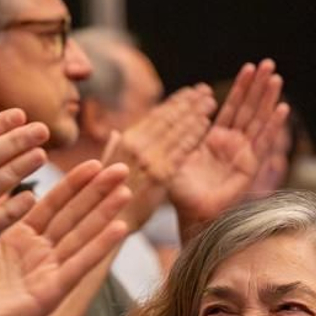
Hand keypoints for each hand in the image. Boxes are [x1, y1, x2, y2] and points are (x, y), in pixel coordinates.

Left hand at [0, 159, 131, 315]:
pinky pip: (77, 266)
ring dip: (105, 213)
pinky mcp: (49, 294)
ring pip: (80, 237)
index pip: (49, 205)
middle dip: (95, 192)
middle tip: (120, 165)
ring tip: (126, 188)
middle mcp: (36, 256)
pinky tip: (119, 228)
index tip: (91, 160)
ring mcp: (46, 275)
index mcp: (16, 242)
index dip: (71, 184)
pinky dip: (98, 247)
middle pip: (72, 217)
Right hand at [101, 86, 214, 230]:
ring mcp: (148, 159)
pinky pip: (181, 150)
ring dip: (195, 113)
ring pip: (176, 130)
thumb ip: (113, 148)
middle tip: (205, 91)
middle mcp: (136, 145)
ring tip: (209, 102)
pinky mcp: (160, 175)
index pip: (154, 115)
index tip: (189, 93)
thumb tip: (115, 133)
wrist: (112, 224)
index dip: (173, 102)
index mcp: (125, 141)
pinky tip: (206, 124)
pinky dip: (194, 134)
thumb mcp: (106, 168)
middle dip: (188, 103)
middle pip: (167, 118)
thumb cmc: (109, 199)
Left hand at [168, 59, 288, 234]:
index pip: (231, 107)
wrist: (190, 214)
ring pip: (258, 120)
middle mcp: (232, 144)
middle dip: (258, 86)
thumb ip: (181, 132)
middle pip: (249, 109)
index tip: (249, 67)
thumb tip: (180, 106)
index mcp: (215, 139)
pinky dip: (273, 125)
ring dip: (267, 99)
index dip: (240, 88)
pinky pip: (263, 142)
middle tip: (268, 63)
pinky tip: (282, 108)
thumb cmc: (180, 191)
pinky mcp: (249, 166)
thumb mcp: (176, 154)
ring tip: (275, 77)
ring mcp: (243, 154)